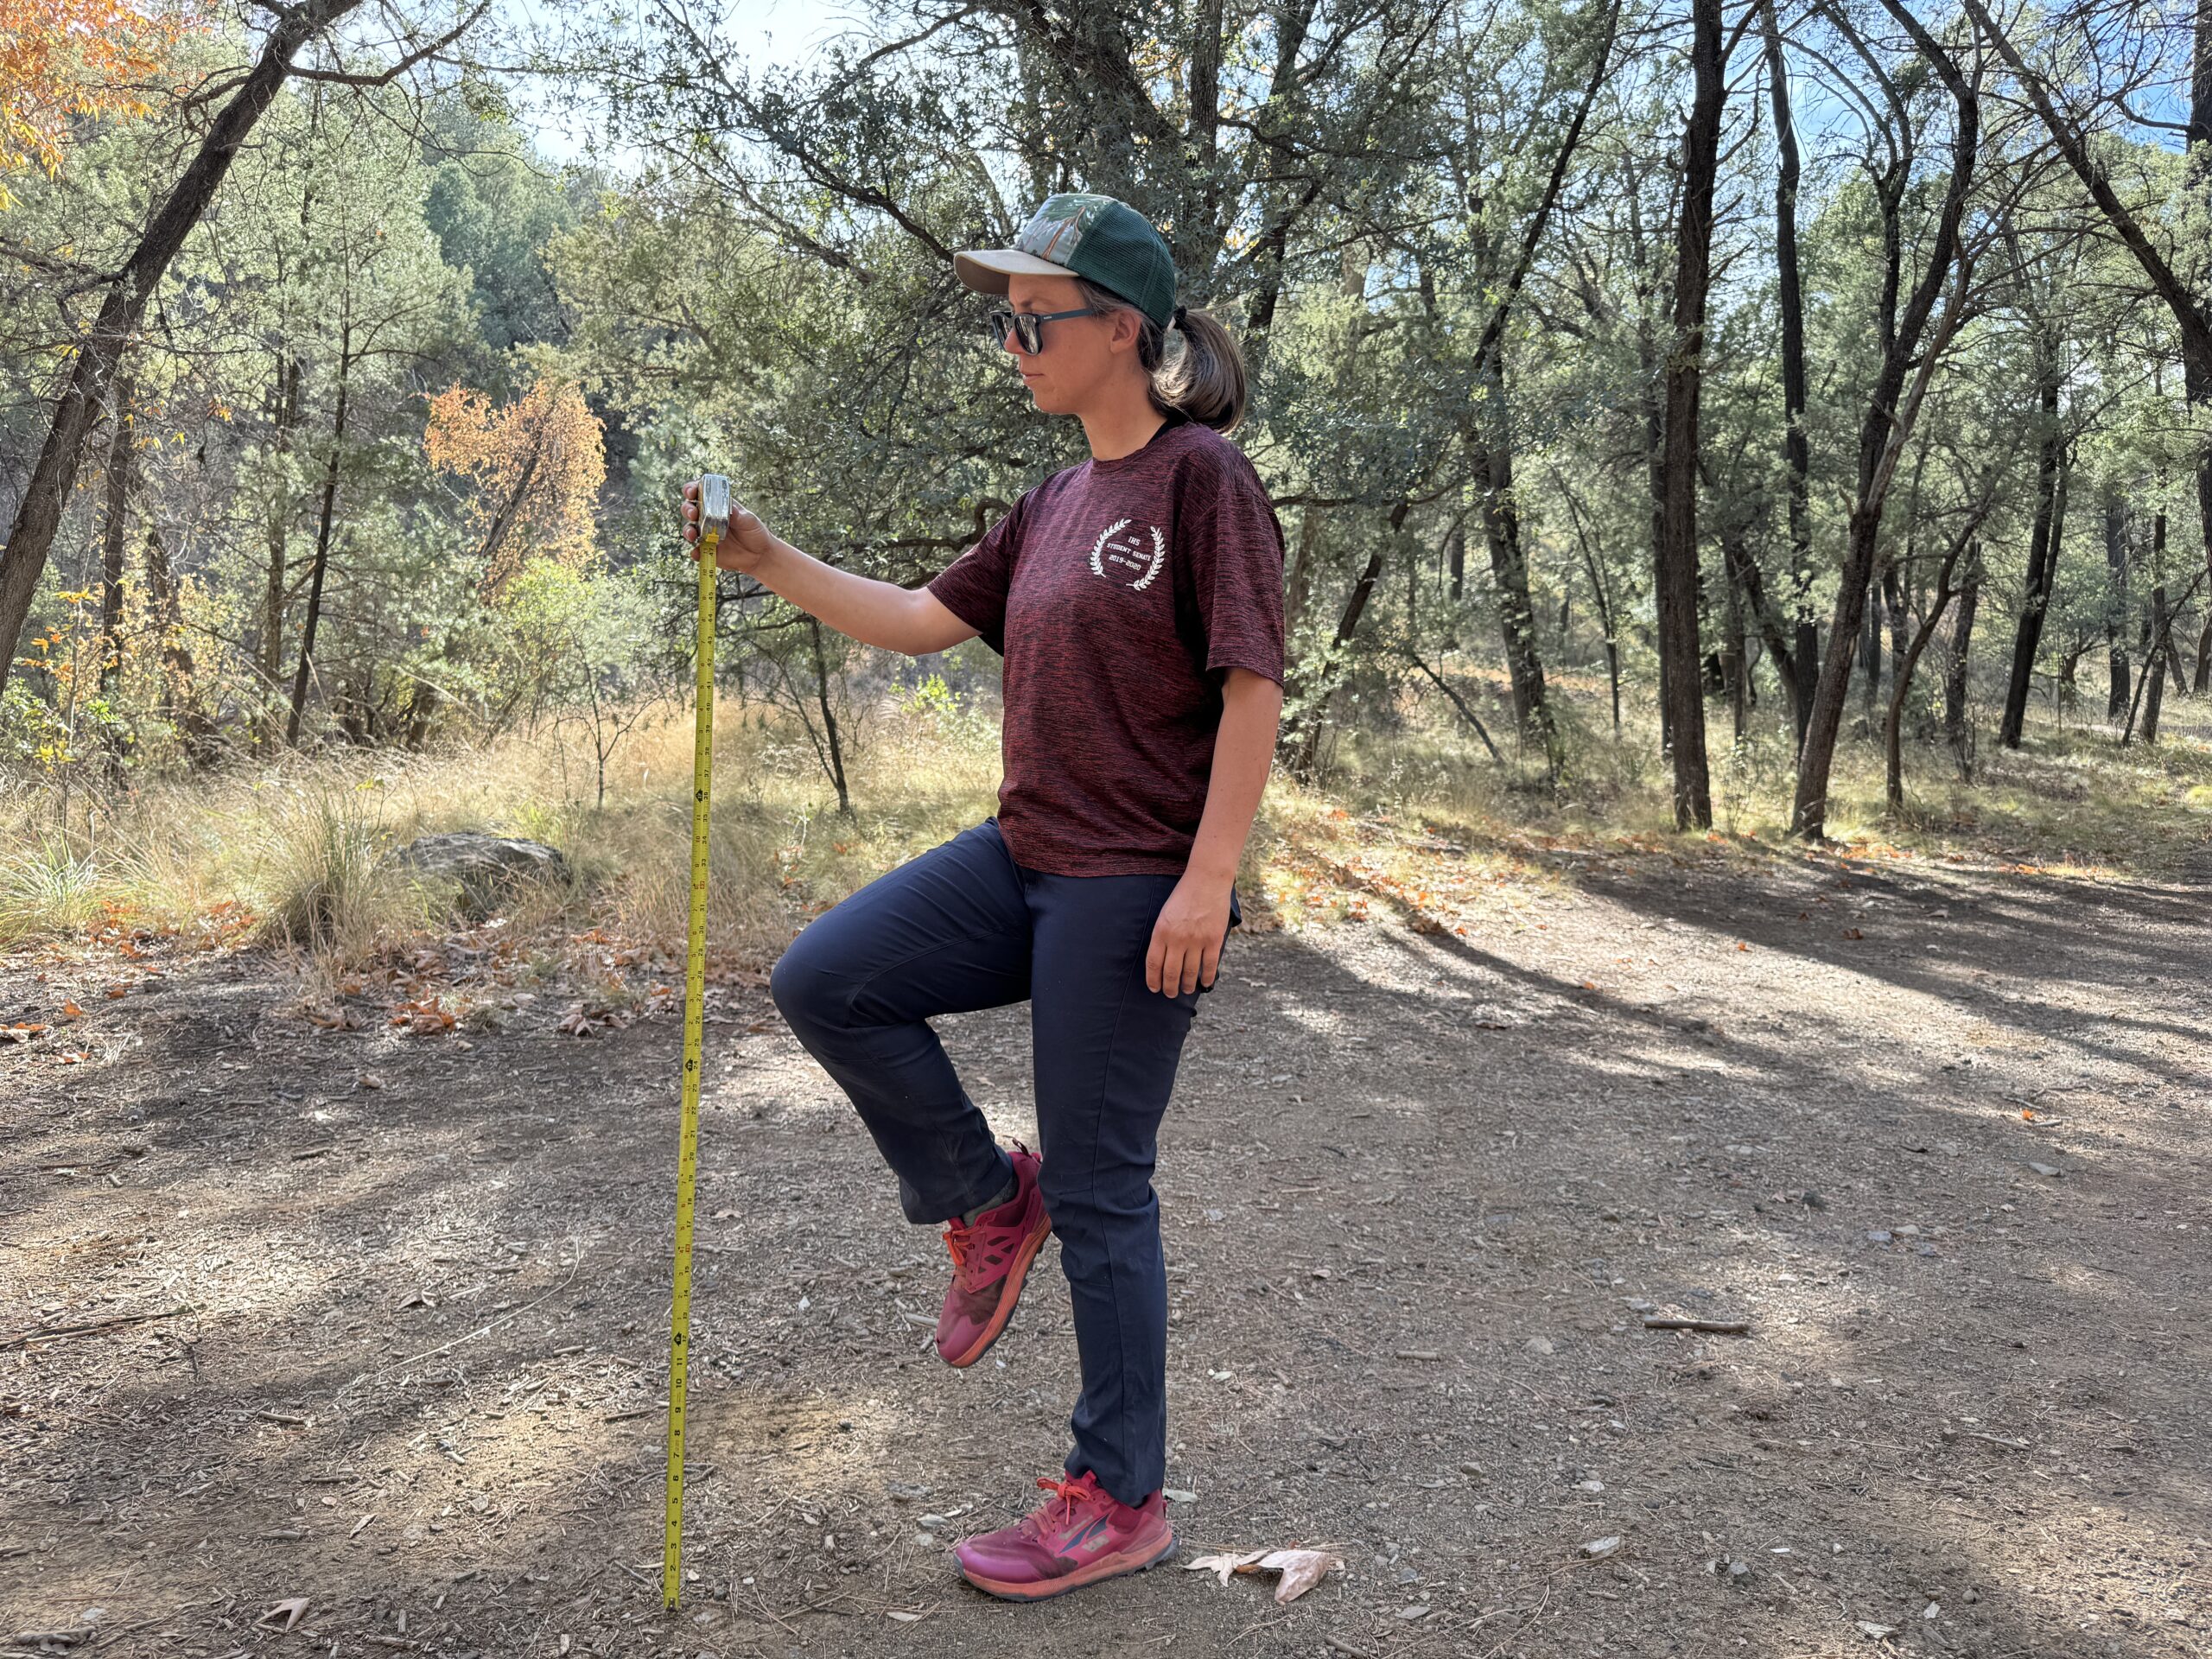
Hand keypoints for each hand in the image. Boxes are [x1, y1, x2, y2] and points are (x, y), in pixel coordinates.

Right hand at [680, 477, 776, 571]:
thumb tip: (731, 509)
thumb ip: (739, 515)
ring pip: (690, 529)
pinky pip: (696, 552)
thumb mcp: (749, 520)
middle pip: (690, 509)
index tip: (691, 492)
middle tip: (693, 513)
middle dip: (687, 509)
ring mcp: (706, 534)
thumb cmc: (755, 532)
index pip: (700, 493)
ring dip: (688, 530)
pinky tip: (697, 553)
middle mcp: (708, 518)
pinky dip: (694, 552)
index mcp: (717, 505)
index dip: (691, 490)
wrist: (760, 555)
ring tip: (692, 534)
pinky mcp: (707, 551)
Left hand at [1146, 872, 1232, 995]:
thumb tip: (1161, 959)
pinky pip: (1210, 965)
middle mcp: (1177, 939)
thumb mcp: (1164, 914)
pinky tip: (1206, 983)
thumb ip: (1162, 936)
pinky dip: (1207, 978)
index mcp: (1161, 932)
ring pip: (1190, 972)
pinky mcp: (1213, 940)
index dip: (1153, 980)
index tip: (1154, 988)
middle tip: (1170, 994)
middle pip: (1171, 972)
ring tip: (1186, 990)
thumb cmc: (1183, 896)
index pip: (1153, 964)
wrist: (1206, 881)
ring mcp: (1197, 940)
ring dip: (1187, 985)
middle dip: (1169, 987)